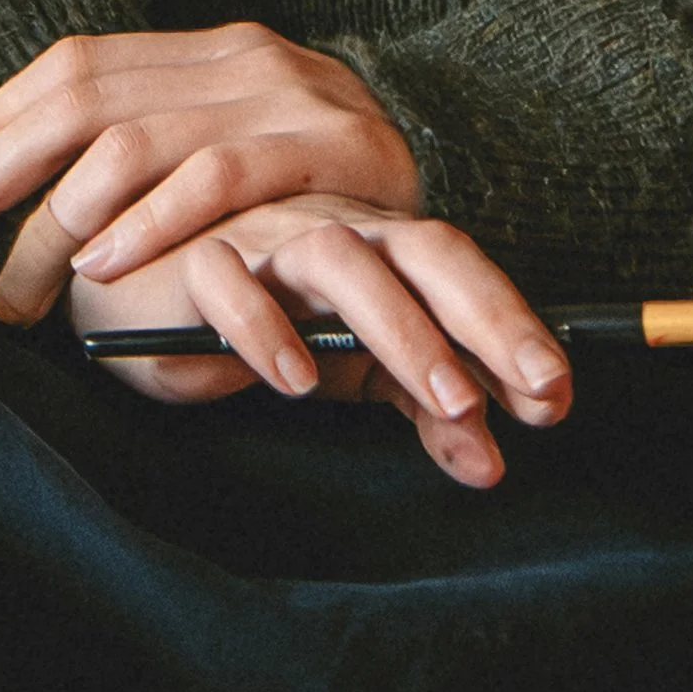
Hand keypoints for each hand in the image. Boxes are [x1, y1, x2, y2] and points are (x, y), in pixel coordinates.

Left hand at [0, 22, 420, 320]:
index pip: (73, 67)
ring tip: (14, 287)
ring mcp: (284, 96)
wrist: (462, 163)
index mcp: (205, 49)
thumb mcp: (236, 145)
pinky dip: (151, 222)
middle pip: (83, 100)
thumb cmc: (326, 183)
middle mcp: (237, 57)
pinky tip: (103, 264)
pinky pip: (218, 179)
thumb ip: (152, 150)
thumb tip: (12, 188)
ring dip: (56, 220)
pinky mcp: (327, 147)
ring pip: (135, 144)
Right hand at [68, 191, 572, 488]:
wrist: (134, 286)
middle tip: (533, 386)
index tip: (559, 391)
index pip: (458, 268)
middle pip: (418, 250)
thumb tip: (491, 462)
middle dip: (484, 315)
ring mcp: (264, 238)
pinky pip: (231, 283)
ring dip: (399, 326)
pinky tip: (297, 382)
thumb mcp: (349, 366)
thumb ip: (419, 405)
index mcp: (378, 247)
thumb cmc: (261, 318)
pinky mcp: (194, 263)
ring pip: (337, 258)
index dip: (512, 321)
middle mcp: (332, 229)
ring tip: (445, 394)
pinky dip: (266, 328)